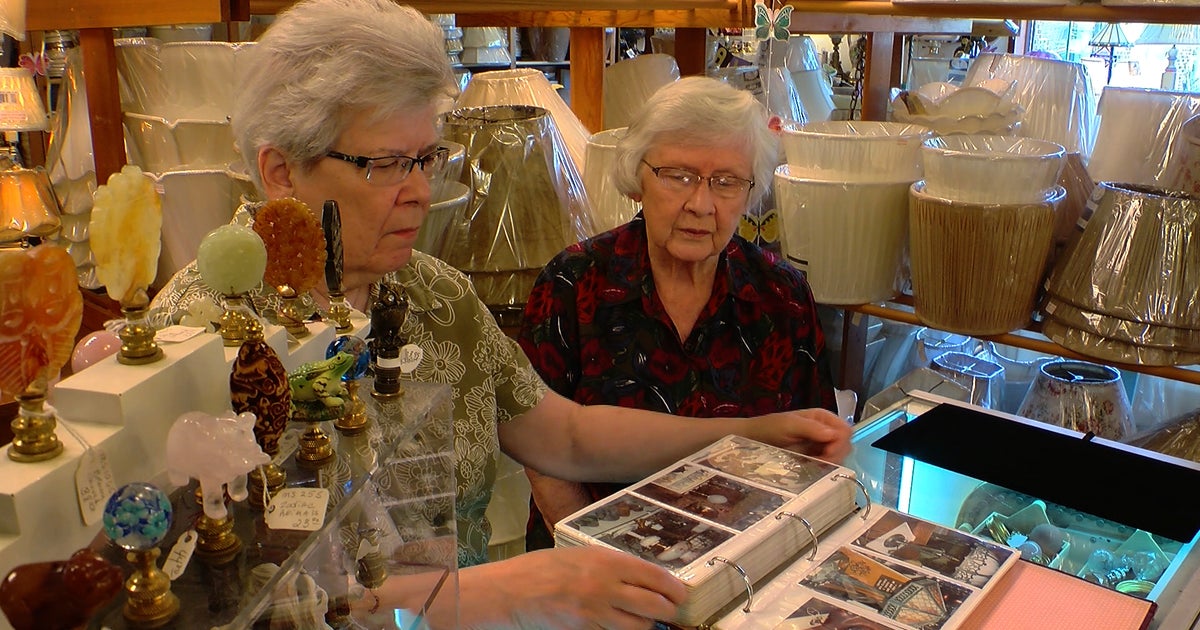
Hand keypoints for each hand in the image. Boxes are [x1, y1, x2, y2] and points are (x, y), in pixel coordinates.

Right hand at [459, 546, 687, 629]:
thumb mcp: (578, 556)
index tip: (680, 593)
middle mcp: (606, 586)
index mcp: (606, 561)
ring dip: (647, 625)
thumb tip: (637, 576)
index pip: (654, 576)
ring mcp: (597, 612)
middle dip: (669, 611)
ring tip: (648, 622)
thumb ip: (608, 565)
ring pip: (640, 626)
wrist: (511, 592)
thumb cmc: (541, 569)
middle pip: (655, 605)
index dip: (673, 588)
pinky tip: (622, 626)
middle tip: (671, 611)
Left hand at [750, 408, 852, 463]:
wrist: (753, 440)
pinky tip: (811, 467)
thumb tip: (832, 434)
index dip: (840, 442)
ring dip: (830, 462)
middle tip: (819, 461)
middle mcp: (825, 430)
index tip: (827, 452)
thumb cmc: (769, 428)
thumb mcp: (788, 425)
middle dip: (836, 454)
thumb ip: (810, 428)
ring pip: (839, 456)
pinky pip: (828, 464)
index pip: (845, 430)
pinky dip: (823, 467)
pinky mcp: (815, 457)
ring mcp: (821, 444)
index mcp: (822, 417)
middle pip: (845, 444)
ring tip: (813, 463)